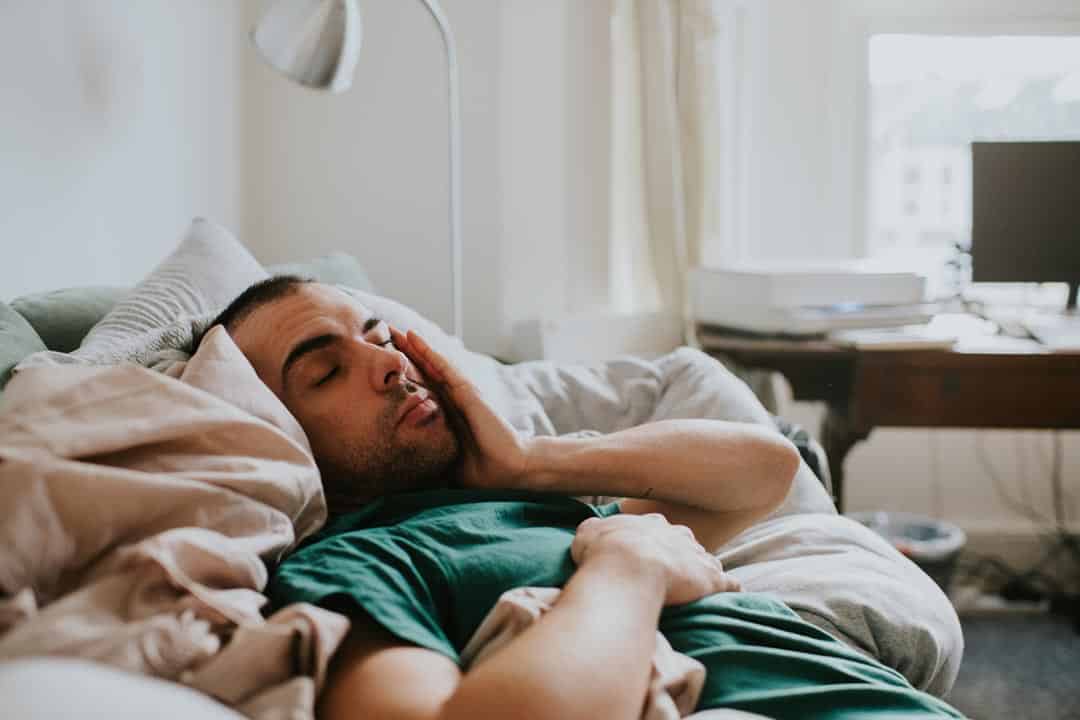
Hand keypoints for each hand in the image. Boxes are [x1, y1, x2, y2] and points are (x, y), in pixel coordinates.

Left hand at [391, 328, 530, 489]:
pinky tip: (415, 338)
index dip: (406, 374)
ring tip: (395, 329)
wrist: (511, 470)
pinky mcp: (469, 393)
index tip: (385, 363)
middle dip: (406, 353)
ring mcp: (463, 394)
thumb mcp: (448, 464)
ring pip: (433, 364)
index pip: (423, 389)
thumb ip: (431, 462)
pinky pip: (445, 369)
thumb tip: (404, 475)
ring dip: (414, 346)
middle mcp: (455, 400)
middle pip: (426, 371)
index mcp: (450, 415)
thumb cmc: (484, 471)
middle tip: (384, 334)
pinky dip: (429, 352)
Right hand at [571, 513, 740, 605]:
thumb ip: (595, 530)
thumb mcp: (588, 532)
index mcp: (652, 524)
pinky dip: (730, 587)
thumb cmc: (604, 550)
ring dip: (704, 571)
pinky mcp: (711, 579)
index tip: (650, 553)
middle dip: (683, 554)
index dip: (656, 542)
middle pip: (687, 543)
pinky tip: (731, 594)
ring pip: (708, 561)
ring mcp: (697, 556)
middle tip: (673, 571)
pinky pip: (729, 582)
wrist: (627, 567)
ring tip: (699, 587)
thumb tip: (593, 531)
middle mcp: (678, 535)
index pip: (660, 530)